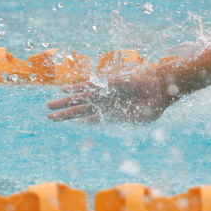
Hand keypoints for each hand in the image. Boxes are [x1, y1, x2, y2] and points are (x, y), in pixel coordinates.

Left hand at [47, 69, 177, 123]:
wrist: (161, 89)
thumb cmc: (153, 105)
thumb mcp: (138, 118)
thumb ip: (120, 120)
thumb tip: (107, 124)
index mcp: (112, 113)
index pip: (91, 118)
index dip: (78, 120)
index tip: (68, 123)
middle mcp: (105, 103)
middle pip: (80, 109)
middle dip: (64, 113)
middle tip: (49, 116)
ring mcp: (106, 94)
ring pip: (80, 99)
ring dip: (64, 102)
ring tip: (48, 106)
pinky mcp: (108, 85)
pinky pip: (90, 87)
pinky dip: (77, 88)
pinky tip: (64, 90)